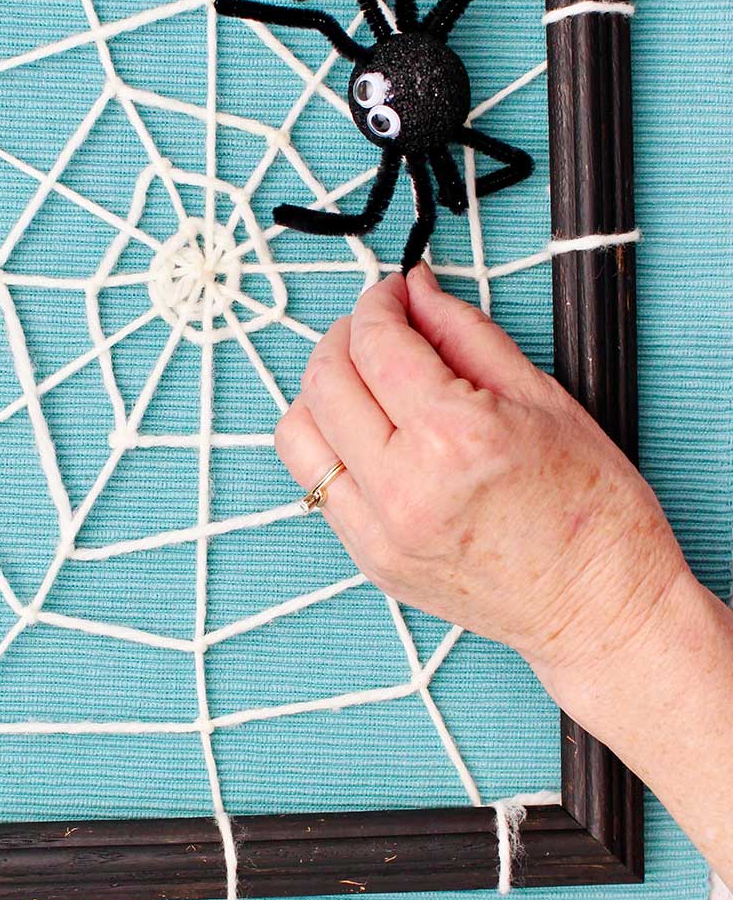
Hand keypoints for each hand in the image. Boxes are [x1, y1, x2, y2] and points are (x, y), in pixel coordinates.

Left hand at [274, 263, 687, 711]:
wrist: (599, 609)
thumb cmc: (593, 510)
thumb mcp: (542, 397)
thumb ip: (463, 333)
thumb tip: (416, 291)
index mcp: (454, 437)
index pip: (377, 345)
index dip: (379, 303)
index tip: (393, 292)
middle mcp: (403, 487)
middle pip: (324, 381)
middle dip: (345, 337)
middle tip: (380, 328)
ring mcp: (377, 532)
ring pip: (299, 434)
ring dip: (323, 392)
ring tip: (367, 382)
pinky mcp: (368, 560)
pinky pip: (316, 483)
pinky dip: (332, 444)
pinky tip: (371, 434)